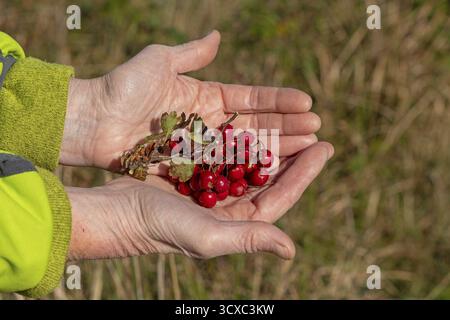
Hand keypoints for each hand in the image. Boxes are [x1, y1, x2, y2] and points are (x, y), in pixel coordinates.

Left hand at [61, 31, 320, 171]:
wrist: (94, 121)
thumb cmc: (124, 87)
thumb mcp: (159, 62)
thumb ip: (191, 53)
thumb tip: (218, 37)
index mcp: (205, 96)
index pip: (250, 99)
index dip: (278, 101)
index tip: (307, 103)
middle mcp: (208, 124)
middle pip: (254, 127)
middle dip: (286, 128)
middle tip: (317, 131)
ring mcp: (201, 148)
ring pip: (244, 149)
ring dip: (274, 150)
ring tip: (306, 150)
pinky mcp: (190, 169)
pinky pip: (224, 169)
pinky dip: (247, 170)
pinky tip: (273, 172)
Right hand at [67, 141, 332, 259]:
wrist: (116, 211)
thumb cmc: (158, 226)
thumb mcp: (207, 235)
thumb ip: (249, 239)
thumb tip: (291, 249)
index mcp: (237, 224)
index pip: (280, 196)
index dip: (304, 173)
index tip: (325, 147)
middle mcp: (230, 208)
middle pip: (271, 178)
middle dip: (294, 154)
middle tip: (316, 129)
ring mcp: (214, 190)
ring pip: (252, 163)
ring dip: (273, 142)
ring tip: (293, 121)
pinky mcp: (198, 174)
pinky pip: (229, 153)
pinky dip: (244, 138)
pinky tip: (255, 122)